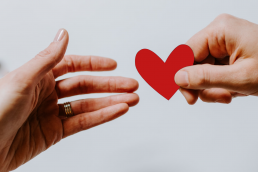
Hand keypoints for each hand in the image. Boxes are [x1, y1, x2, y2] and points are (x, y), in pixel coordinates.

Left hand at [0, 29, 138, 170]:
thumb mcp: (21, 80)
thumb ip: (47, 58)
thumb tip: (63, 34)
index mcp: (38, 77)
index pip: (72, 65)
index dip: (94, 64)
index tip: (113, 65)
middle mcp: (47, 94)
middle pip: (85, 86)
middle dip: (110, 85)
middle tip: (131, 84)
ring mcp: (53, 114)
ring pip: (88, 105)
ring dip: (111, 102)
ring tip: (131, 99)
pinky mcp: (55, 132)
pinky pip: (83, 122)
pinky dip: (102, 117)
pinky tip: (116, 110)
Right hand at [175, 14, 257, 103]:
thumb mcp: (240, 78)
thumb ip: (205, 78)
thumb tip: (177, 78)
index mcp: (220, 31)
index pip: (185, 52)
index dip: (180, 75)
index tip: (184, 95)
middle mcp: (219, 34)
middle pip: (192, 63)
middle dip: (201, 85)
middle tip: (212, 99)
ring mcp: (224, 44)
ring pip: (201, 71)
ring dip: (211, 88)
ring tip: (228, 96)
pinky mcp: (228, 54)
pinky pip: (212, 72)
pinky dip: (219, 86)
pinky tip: (232, 91)